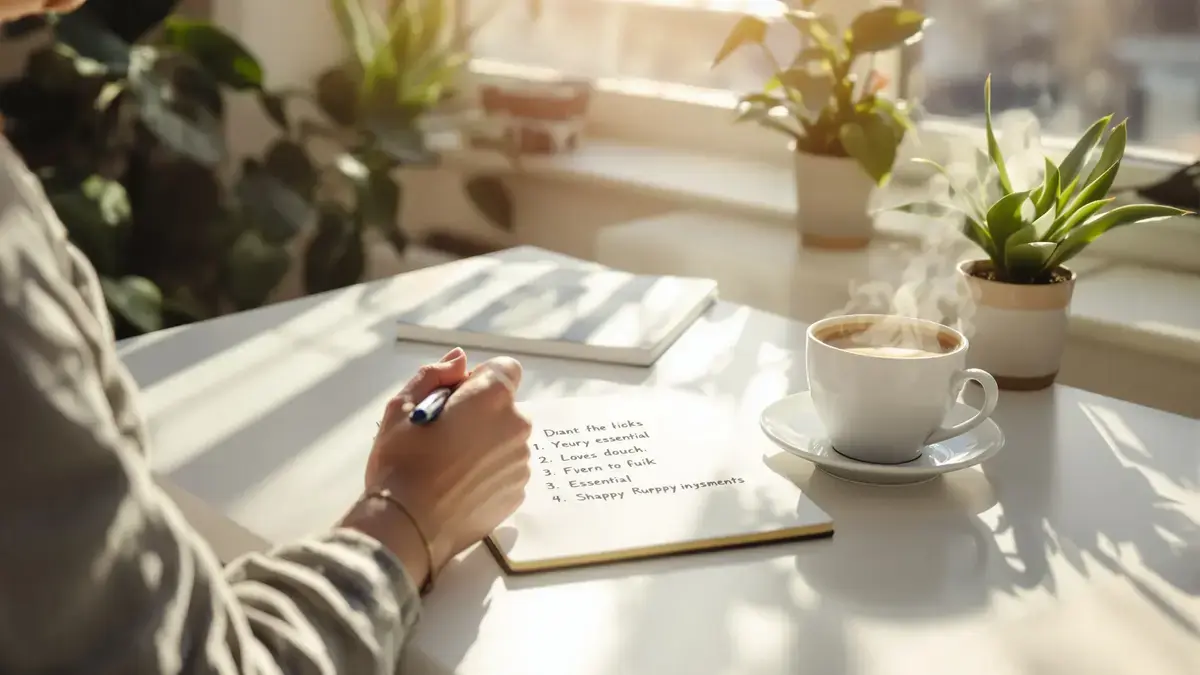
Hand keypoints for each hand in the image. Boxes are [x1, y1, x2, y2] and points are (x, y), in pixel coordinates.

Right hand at [359, 348, 531, 577]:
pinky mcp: (518, 493)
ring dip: (485, 445)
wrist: (409, 528)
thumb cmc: (402, 463)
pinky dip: (489, 473)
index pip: (504, 369)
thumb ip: (436, 375)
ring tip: (448, 467)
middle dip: (480, 414)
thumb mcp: (402, 407)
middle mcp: (517, 426)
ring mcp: (521, 463)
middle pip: (505, 407)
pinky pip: (506, 470)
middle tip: (444, 437)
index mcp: (492, 397)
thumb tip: (460, 359)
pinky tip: (459, 487)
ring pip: (506, 440)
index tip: (452, 401)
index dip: (478, 381)